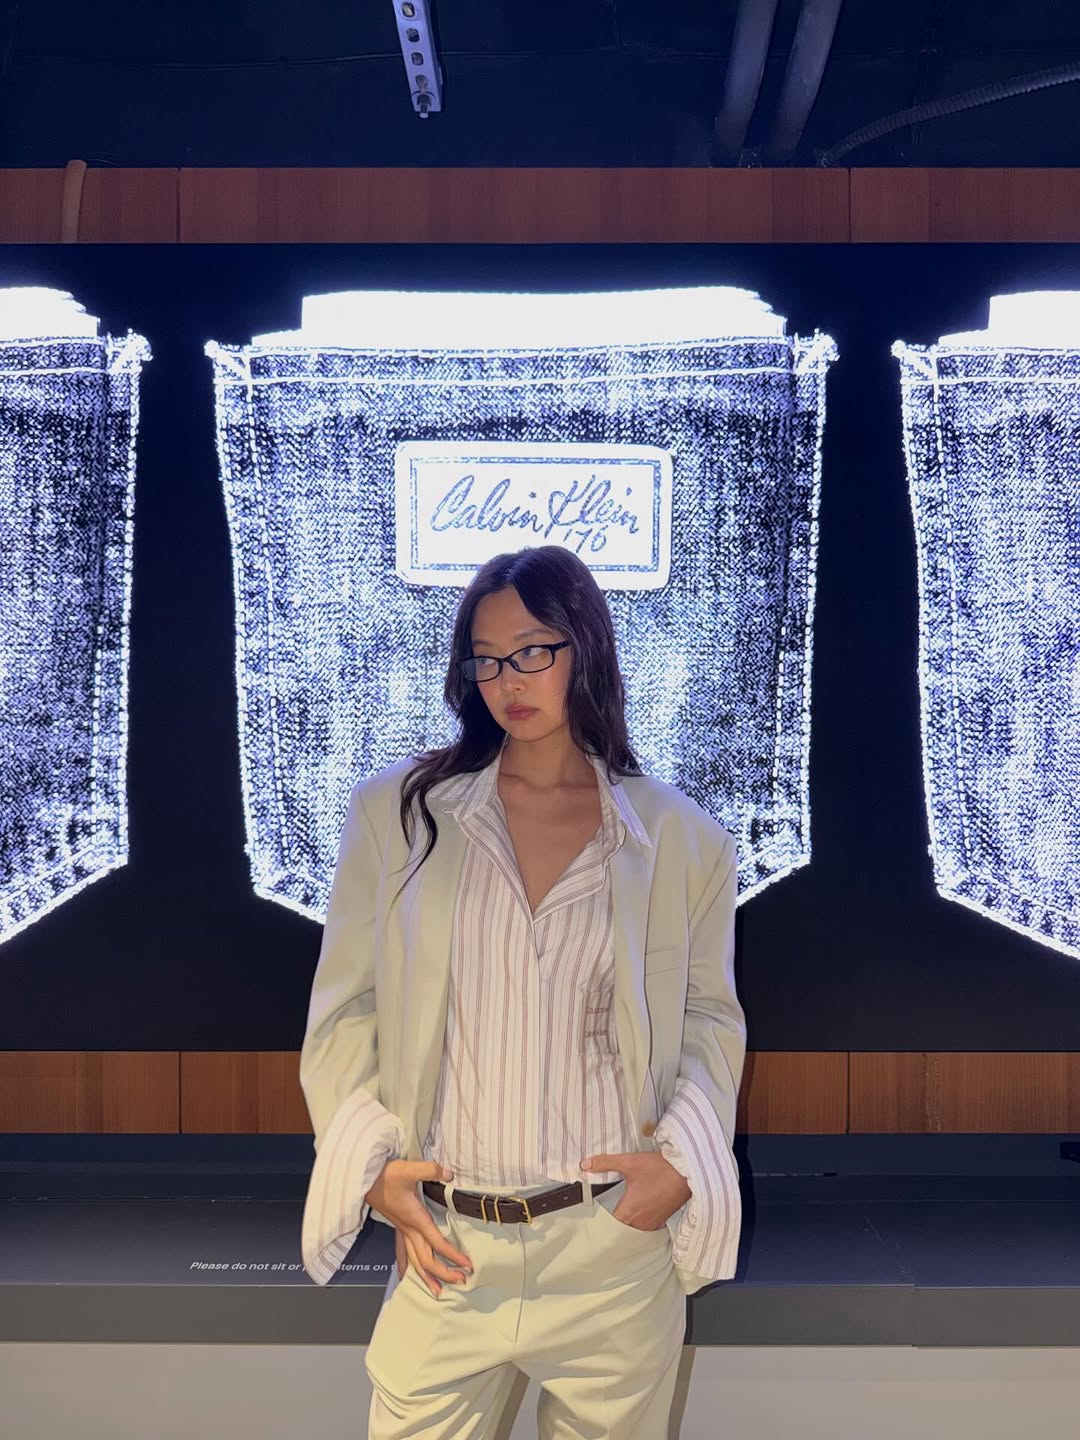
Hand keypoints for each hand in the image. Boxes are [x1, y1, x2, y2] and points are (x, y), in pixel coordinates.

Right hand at [365, 1159, 471, 1296]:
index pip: (437, 1243)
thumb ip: (431, 1171)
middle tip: (461, 1282)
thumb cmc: (385, 1175)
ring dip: (426, 1277)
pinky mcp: (396, 1226)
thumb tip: (449, 1174)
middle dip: (443, 1273)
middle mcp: (409, 1229)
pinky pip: (403, 1252)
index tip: (467, 1265)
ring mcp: (401, 1230)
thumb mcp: (408, 1169)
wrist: (364, 1178)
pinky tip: (405, 1274)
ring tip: (437, 1291)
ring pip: (414, 1261)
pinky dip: (406, 1266)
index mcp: (415, 1219)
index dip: (453, 1256)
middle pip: (426, 1260)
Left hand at [581, 1151, 691, 1230]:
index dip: (602, 1225)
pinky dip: (643, 1224)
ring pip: (636, 1231)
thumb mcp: (629, 1162)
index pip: (611, 1226)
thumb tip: (584, 1164)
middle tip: (607, 1221)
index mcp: (629, 1210)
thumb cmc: (658, 1168)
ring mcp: (654, 1222)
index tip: (596, 1222)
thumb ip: (605, 1163)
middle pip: (623, 1231)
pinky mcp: (663, 1218)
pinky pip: (649, 1228)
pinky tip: (641, 1215)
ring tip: (623, 1218)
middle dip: (615, 1226)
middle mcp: (641, 1221)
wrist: (686, 1172)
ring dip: (629, 1226)